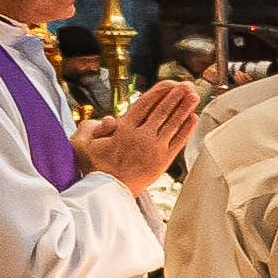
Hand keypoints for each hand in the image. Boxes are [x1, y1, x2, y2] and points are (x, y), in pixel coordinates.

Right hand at [78, 79, 202, 190]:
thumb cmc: (93, 168)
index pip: (145, 104)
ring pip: (173, 123)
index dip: (159, 92)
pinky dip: (187, 128)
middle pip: (162, 110)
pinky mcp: (163, 161)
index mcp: (123, 129)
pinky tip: (193, 117)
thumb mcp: (82, 143)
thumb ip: (92, 126)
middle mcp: (141, 136)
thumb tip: (110, 119)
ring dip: (185, 107)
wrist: (107, 194)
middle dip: (176, 96)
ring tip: (194, 95)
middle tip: (187, 85)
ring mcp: (154, 149)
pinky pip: (178, 141)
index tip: (170, 83)